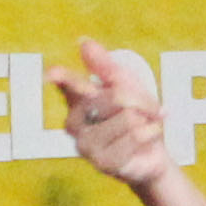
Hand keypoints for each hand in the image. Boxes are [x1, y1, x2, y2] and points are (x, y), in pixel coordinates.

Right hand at [61, 38, 170, 187]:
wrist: (152, 152)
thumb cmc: (135, 115)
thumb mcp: (125, 84)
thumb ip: (105, 66)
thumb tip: (83, 43)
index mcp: (76, 100)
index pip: (66, 84)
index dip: (60, 78)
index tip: (52, 75)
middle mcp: (74, 123)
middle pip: (114, 97)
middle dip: (140, 100)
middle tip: (148, 109)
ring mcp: (86, 145)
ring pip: (127, 118)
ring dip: (147, 120)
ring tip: (144, 126)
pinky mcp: (103, 163)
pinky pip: (135, 137)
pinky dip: (150, 133)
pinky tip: (146, 138)